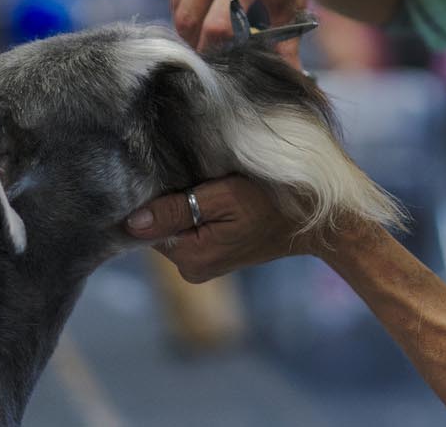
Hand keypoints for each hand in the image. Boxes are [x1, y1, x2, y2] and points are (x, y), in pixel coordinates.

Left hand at [123, 176, 317, 281]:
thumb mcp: (225, 196)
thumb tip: (133, 221)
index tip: (172, 176)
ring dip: (181, 206)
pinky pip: (188, 232)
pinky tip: (211, 198)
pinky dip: (193, 214)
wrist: (312, 222)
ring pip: (173, 229)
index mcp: (191, 258)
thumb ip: (178, 208)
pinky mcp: (210, 258)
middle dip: (168, 202)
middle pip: (158, 228)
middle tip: (194, 176)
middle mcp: (190, 270)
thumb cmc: (272, 202)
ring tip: (207, 186)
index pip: (147, 226)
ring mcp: (201, 266)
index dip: (154, 198)